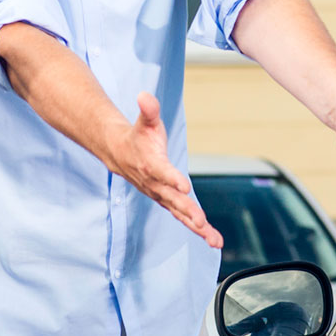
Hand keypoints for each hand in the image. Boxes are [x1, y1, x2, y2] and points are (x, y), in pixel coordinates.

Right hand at [110, 93, 221, 247]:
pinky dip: (199, 230)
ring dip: (197, 228)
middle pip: (173, 200)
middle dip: (187, 210)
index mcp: (151, 165)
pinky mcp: (169, 202)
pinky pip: (184, 217)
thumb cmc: (138, 136)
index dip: (172, 178)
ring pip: (180, 213)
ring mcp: (162, 196)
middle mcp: (156, 184)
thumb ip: (148, 110)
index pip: (162, 173)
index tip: (184, 186)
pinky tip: (215, 240)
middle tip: (200, 221)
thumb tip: (145, 96)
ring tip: (214, 240)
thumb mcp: (144, 121)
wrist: (120, 154)